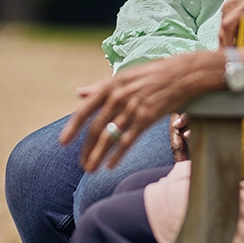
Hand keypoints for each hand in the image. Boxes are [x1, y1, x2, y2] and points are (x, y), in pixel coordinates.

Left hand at [58, 51, 224, 172]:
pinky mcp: (147, 118)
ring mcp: (133, 108)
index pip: (86, 109)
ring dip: (98, 155)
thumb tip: (78, 93)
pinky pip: (128, 140)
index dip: (73, 127)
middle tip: (81, 163)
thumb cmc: (151, 74)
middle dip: (86, 148)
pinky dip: (117, 155)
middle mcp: (119, 97)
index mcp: (111, 85)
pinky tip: (110, 165)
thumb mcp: (123, 76)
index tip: (63, 142)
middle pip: (97, 128)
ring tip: (90, 168)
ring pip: (110, 137)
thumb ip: (99, 86)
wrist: (180, 74)